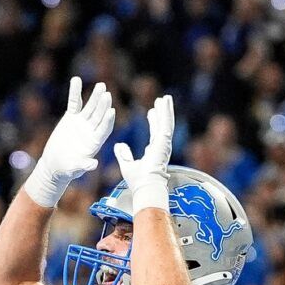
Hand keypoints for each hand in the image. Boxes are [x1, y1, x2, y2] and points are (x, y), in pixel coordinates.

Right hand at [24, 77, 115, 207]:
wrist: (54, 164)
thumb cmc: (67, 169)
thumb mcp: (75, 168)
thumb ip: (84, 165)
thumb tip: (94, 164)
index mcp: (95, 142)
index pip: (104, 129)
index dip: (107, 121)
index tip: (111, 111)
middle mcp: (91, 130)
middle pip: (99, 116)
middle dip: (103, 105)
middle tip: (107, 94)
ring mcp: (82, 122)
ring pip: (90, 107)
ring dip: (95, 96)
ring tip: (101, 85)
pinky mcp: (71, 118)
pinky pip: (74, 103)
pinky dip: (75, 92)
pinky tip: (76, 80)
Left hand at [113, 95, 174, 210]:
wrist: (146, 187)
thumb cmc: (138, 182)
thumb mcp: (127, 165)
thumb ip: (123, 155)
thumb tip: (118, 145)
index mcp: (154, 153)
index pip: (155, 134)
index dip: (153, 122)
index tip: (151, 112)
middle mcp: (161, 148)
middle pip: (162, 125)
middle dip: (162, 113)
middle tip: (161, 101)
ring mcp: (164, 144)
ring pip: (166, 122)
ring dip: (166, 109)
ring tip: (166, 97)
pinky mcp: (164, 142)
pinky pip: (166, 123)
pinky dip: (166, 112)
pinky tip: (165, 102)